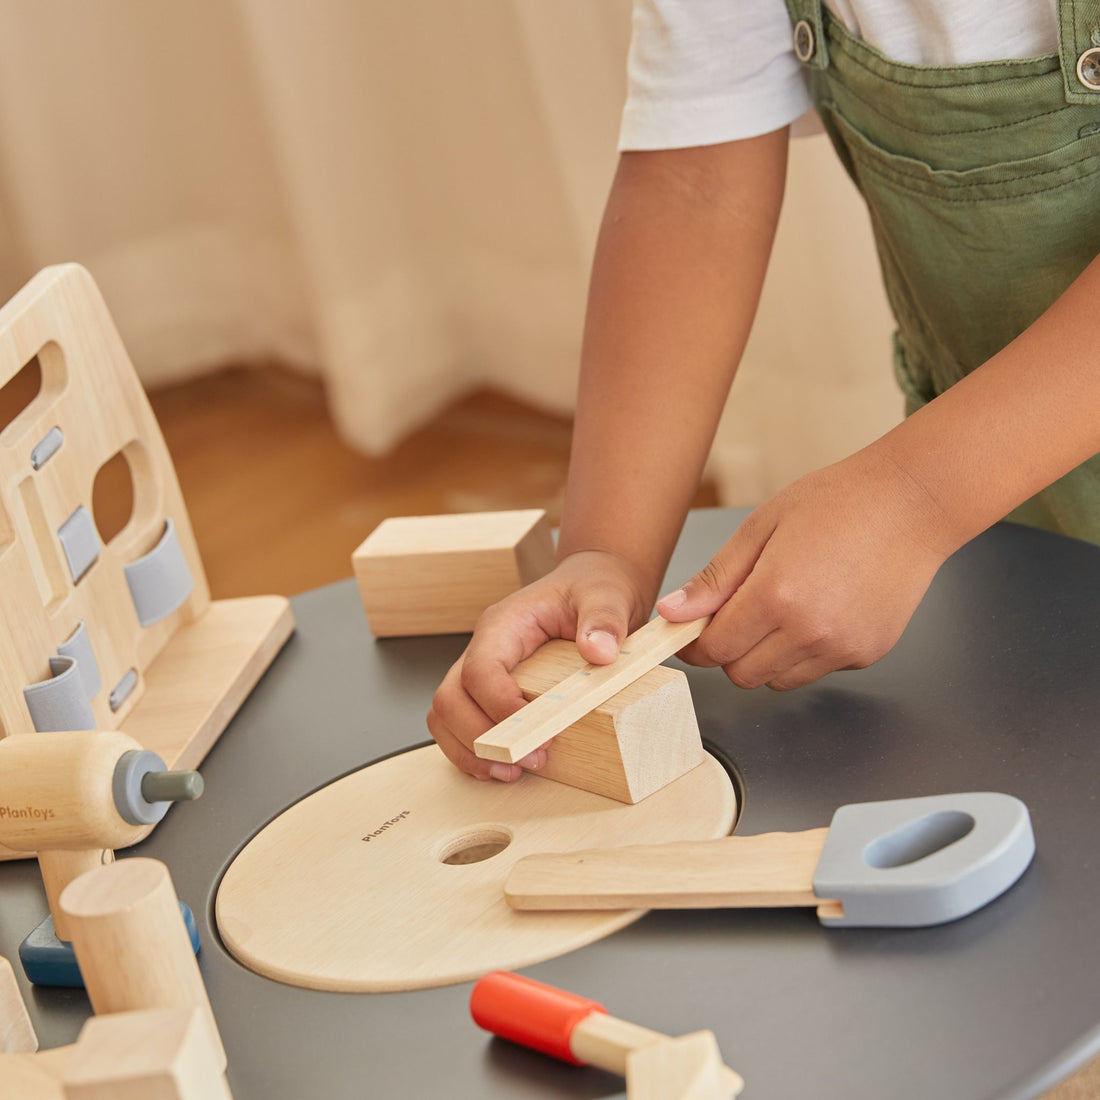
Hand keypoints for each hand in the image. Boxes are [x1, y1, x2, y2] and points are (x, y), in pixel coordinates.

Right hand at [427, 550, 652, 779]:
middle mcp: (484, 648)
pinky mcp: (489, 692)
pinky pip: (460, 725)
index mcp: (504, 624)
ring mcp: (481, 671)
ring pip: (446, 715)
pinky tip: (504, 767)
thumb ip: (604, 620)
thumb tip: (598, 651)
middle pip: (451, 698)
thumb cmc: (591, 589)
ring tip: (509, 772)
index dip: (500, 706)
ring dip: (469, 751)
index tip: (538, 733)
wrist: (592, 586)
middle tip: (527, 760)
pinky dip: (473, 752)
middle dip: (480, 738)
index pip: (480, 669)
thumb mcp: (606, 596)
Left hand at [657, 448, 959, 689]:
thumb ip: (715, 579)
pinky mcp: (867, 654)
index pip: (714, 650)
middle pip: (742, 675)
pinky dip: (804, 652)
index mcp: (776, 596)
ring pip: (778, 680)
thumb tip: (672, 613)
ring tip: (783, 607)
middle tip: (738, 612)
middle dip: (729, 651)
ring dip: (765, 656)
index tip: (692, 630)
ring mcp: (842, 648)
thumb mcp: (761, 527)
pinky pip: (816, 670)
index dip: (695, 643)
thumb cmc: (837, 502)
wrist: (913, 503)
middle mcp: (810, 631)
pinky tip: (819, 610)